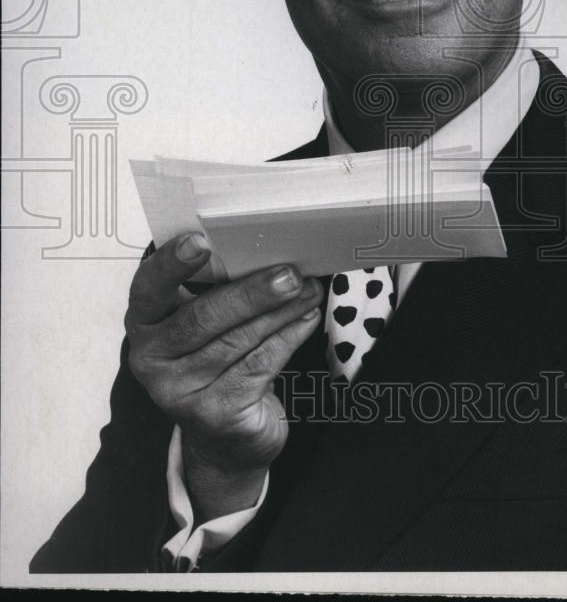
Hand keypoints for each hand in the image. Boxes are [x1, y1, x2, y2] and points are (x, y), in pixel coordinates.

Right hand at [125, 233, 322, 520]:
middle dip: (251, 293)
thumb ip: (219, 288)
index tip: (199, 241)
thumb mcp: (206, 323)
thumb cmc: (217, 359)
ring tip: (309, 289)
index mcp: (145, 322)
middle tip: (290, 274)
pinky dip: (289, 337)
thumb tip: (270, 248)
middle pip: (201, 318)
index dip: (171, 264)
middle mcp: (152, 358)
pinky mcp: (215, 414)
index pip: (148, 288)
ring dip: (281, 312)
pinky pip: (259, 365)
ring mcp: (180, 391)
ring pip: (237, 341)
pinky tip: (307, 318)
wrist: (224, 437)